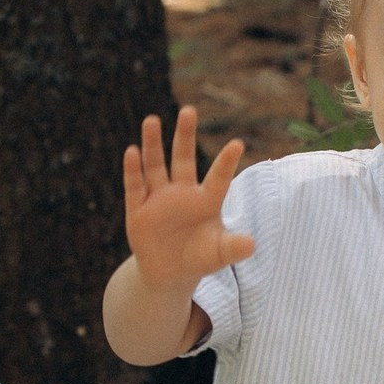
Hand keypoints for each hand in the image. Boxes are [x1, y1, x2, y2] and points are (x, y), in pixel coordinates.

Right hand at [123, 104, 253, 290]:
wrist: (170, 273)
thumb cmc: (199, 258)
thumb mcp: (218, 255)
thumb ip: (234, 248)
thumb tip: (251, 245)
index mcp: (206, 200)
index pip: (218, 177)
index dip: (227, 163)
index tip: (238, 144)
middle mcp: (182, 192)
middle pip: (183, 159)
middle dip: (185, 136)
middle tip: (189, 110)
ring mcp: (158, 198)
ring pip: (155, 165)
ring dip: (153, 144)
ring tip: (152, 120)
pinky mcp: (138, 209)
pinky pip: (136, 186)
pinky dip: (133, 170)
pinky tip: (132, 151)